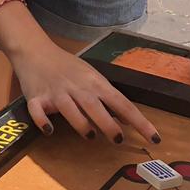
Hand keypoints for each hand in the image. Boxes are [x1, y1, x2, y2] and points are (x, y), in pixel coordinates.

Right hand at [10, 36, 161, 144]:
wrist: (35, 51)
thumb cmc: (67, 67)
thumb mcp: (91, 78)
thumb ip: (107, 98)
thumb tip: (126, 119)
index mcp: (95, 83)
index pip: (122, 103)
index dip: (139, 121)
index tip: (154, 137)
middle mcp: (77, 87)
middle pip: (95, 106)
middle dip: (108, 123)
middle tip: (118, 139)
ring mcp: (56, 92)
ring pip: (70, 109)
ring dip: (80, 123)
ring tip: (90, 136)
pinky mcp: (36, 97)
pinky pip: (38, 111)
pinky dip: (43, 121)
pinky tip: (49, 130)